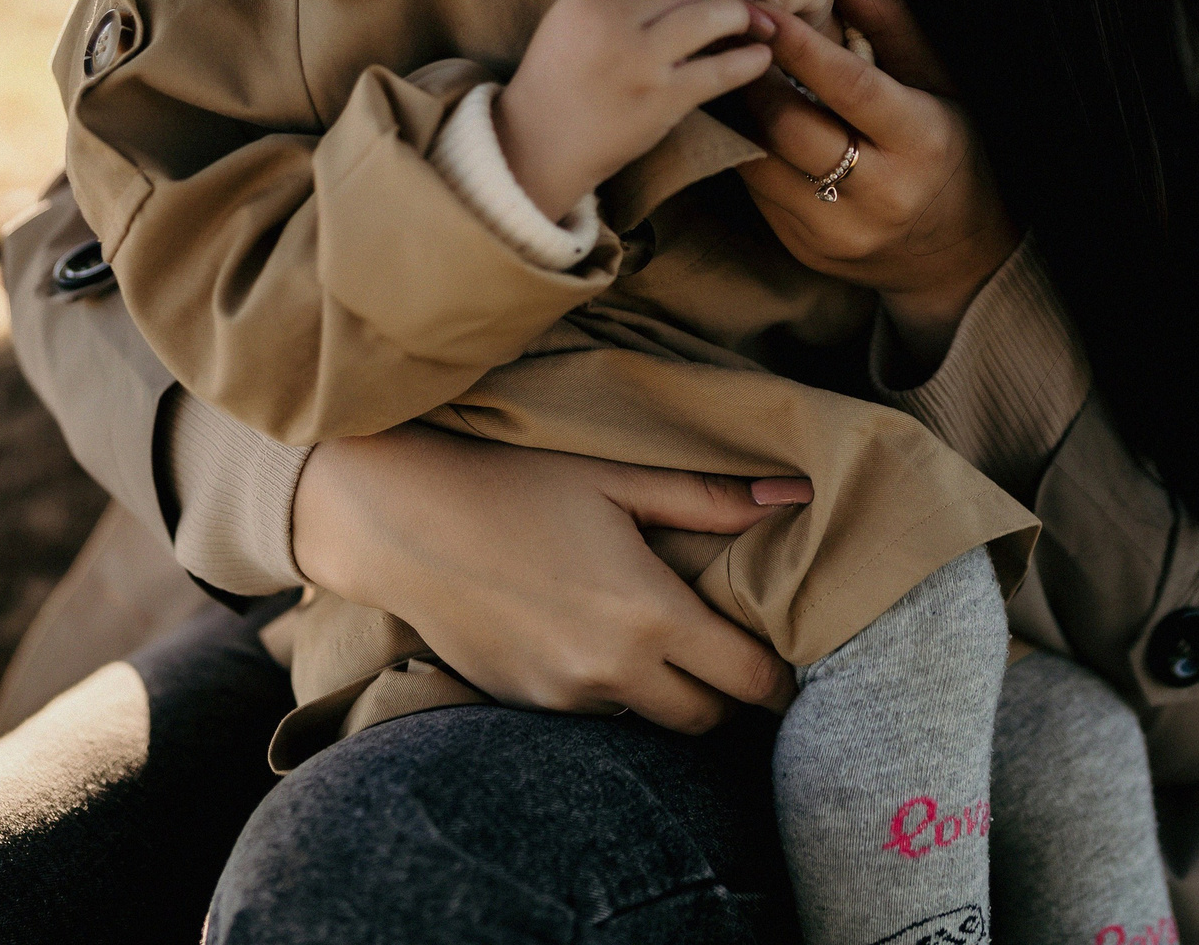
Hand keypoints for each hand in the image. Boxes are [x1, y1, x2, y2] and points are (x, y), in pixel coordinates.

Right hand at [292, 425, 808, 730]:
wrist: (404, 522)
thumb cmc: (516, 484)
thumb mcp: (617, 478)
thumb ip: (709, 497)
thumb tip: (794, 498)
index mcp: (649, 615)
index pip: (748, 682)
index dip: (778, 679)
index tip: (787, 664)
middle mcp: (612, 671)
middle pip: (705, 720)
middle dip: (726, 694)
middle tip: (727, 651)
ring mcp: (563, 697)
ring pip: (646, 719)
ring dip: (663, 691)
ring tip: (654, 636)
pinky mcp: (524, 704)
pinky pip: (590, 712)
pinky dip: (606, 687)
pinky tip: (588, 635)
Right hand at [495, 0, 774, 218]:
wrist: (535, 147)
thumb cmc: (556, 85)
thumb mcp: (568, 23)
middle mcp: (612, 20)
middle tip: (735, 9)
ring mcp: (639, 59)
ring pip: (710, 17)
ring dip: (740, 18)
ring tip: (753, 26)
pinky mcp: (662, 99)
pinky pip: (720, 70)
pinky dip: (748, 61)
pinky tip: (761, 58)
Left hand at [731, 0, 1020, 365]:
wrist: (954, 255)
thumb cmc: (950, 148)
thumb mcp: (938, 79)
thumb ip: (887, 19)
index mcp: (920, 140)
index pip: (849, 86)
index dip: (798, 46)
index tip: (755, 11)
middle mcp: (880, 193)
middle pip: (790, 128)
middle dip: (750, 78)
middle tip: (726, 39)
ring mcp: (837, 230)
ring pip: (761, 163)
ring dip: (738, 115)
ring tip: (726, 74)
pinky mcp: (805, 250)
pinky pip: (758, 192)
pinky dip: (748, 152)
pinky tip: (745, 123)